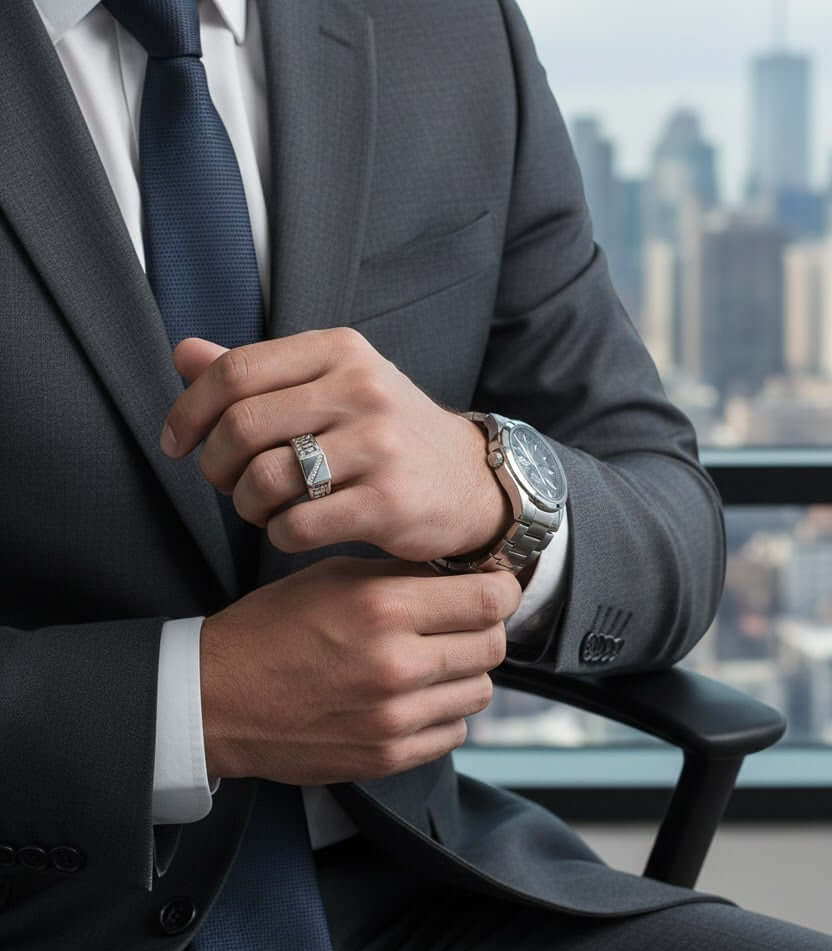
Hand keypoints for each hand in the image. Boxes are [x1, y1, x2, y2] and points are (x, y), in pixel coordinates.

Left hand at [160, 331, 511, 561]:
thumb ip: (259, 373)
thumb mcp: (333, 385)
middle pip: (242, 426)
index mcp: (340, 351)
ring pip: (264, 479)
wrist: (469, 482)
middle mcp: (362, 389)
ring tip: (262, 508)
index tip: (178, 443)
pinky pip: (297, 525)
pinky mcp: (388, 502)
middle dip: (215, 465)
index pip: (235, 371)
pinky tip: (292, 530)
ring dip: (246, 505)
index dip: (189, 411)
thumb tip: (182, 352)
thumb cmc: (386, 433)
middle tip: (226, 483)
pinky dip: (279, 534)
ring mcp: (379, 446)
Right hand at [199, 555, 521, 784]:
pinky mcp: (387, 757)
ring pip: (480, 691)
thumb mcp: (335, 577)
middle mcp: (397, 665)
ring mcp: (394, 718)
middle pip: (493, 646)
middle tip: (462, 623)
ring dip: (465, 672)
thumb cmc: (273, 628)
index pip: (487, 600)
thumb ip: (403, 577)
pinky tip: (414, 697)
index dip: (502, 590)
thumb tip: (464, 576)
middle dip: (486, 628)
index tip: (495, 588)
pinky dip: (444, 712)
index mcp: (383, 608)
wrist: (217, 699)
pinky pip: (453, 731)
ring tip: (432, 660)